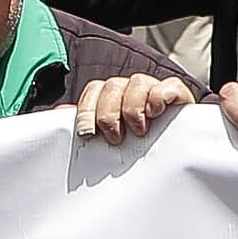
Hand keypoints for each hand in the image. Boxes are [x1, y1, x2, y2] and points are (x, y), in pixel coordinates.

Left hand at [72, 71, 191, 148]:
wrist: (174, 156)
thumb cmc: (136, 147)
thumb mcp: (107, 138)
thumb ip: (86, 124)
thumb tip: (60, 114)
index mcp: (112, 96)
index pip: (94, 89)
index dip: (87, 110)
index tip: (87, 134)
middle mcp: (131, 89)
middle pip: (112, 86)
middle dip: (108, 114)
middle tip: (115, 138)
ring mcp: (154, 89)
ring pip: (137, 82)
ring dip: (132, 109)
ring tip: (138, 130)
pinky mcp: (177, 95)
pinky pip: (167, 85)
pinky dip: (159, 98)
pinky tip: (155, 114)